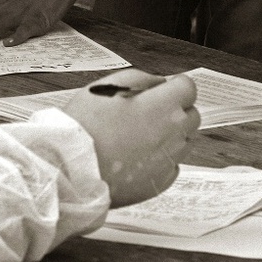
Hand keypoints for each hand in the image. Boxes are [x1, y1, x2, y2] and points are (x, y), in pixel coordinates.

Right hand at [64, 69, 198, 207]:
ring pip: (184, 142)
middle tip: (147, 114)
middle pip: (191, 116)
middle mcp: (174, 133)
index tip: (160, 91)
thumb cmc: (85, 125)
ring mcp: (169, 160)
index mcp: (164, 106)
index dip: (174, 87)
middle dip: (175, 111)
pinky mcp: (160, 183)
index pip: (188, 88)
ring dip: (170, 136)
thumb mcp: (107, 86)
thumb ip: (141, 79)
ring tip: (138, 137)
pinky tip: (136, 157)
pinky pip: (171, 166)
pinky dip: (160, 160)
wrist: (70, 167)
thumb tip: (160, 83)